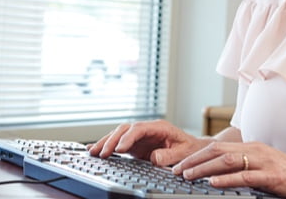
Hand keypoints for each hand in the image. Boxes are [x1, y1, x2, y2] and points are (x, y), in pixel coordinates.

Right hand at [87, 120, 207, 165]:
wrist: (192, 149)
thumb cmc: (189, 149)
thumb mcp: (183, 152)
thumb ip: (169, 155)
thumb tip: (153, 158)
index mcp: (159, 127)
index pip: (139, 129)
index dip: (128, 138)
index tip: (120, 149)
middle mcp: (147, 129)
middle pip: (125, 129)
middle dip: (112, 140)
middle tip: (102, 153)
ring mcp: (140, 136)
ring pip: (119, 134)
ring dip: (106, 142)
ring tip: (93, 152)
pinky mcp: (136, 145)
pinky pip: (119, 143)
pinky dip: (107, 146)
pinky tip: (95, 150)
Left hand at [172, 140, 285, 198]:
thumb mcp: (265, 168)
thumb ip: (246, 168)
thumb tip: (222, 175)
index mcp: (253, 147)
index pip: (218, 146)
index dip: (197, 154)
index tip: (181, 164)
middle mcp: (256, 150)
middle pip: (218, 149)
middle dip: (194, 159)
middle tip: (176, 169)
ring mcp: (264, 162)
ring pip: (227, 160)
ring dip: (204, 167)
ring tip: (188, 175)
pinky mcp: (272, 176)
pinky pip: (246, 176)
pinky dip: (227, 179)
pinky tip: (213, 183)